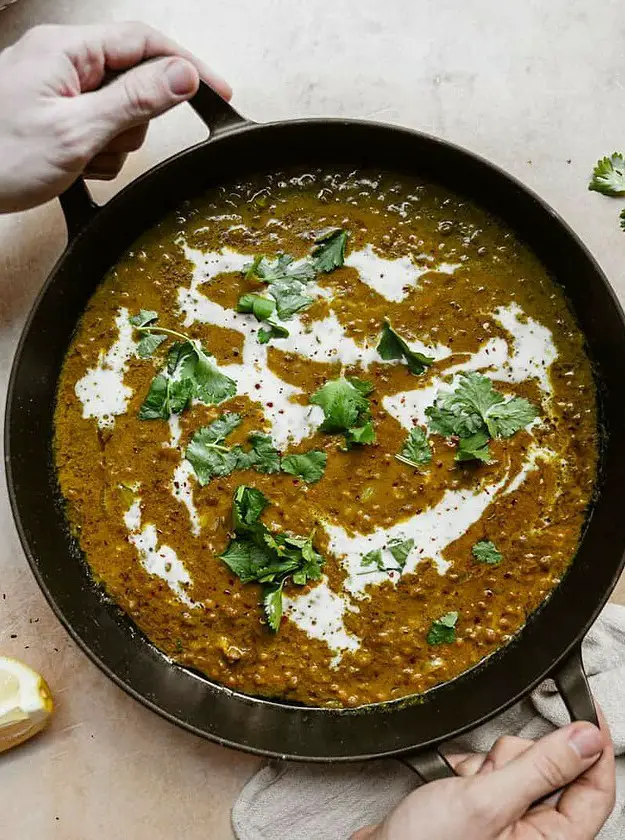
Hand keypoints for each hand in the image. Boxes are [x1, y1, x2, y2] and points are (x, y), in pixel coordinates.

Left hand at [0, 22, 230, 211]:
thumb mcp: (77, 133)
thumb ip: (135, 100)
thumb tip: (183, 76)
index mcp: (66, 50)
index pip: (145, 43)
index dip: (187, 66)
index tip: (219, 93)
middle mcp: (63, 60)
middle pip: (134, 79)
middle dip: (134, 121)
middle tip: (108, 146)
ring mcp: (58, 87)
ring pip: (120, 110)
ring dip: (113, 143)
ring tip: (82, 161)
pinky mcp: (56, 112)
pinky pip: (100, 128)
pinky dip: (98, 153)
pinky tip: (74, 166)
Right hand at [352, 712, 614, 839]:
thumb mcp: (487, 803)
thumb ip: (541, 768)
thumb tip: (586, 739)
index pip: (594, 788)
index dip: (593, 746)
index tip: (587, 710)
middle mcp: (535, 836)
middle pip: (551, 771)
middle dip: (517, 759)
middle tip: (491, 774)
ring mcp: (508, 826)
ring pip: (517, 768)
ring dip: (488, 765)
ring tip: (463, 786)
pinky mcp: (483, 815)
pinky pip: (490, 775)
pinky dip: (471, 771)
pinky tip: (453, 784)